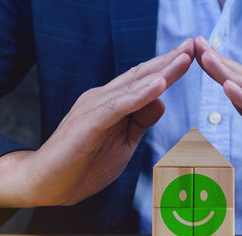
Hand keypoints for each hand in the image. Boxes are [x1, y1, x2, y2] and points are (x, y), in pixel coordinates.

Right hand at [0, 39, 194, 207]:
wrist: (47, 184)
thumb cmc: (84, 164)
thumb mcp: (124, 142)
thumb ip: (140, 120)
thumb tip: (161, 101)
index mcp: (112, 103)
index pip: (143, 80)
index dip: (167, 67)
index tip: (191, 55)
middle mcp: (103, 98)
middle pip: (141, 76)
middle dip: (169, 60)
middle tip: (194, 44)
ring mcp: (94, 108)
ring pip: (133, 86)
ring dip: (160, 71)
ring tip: (184, 58)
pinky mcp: (88, 123)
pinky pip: (119, 106)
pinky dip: (140, 95)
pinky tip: (159, 85)